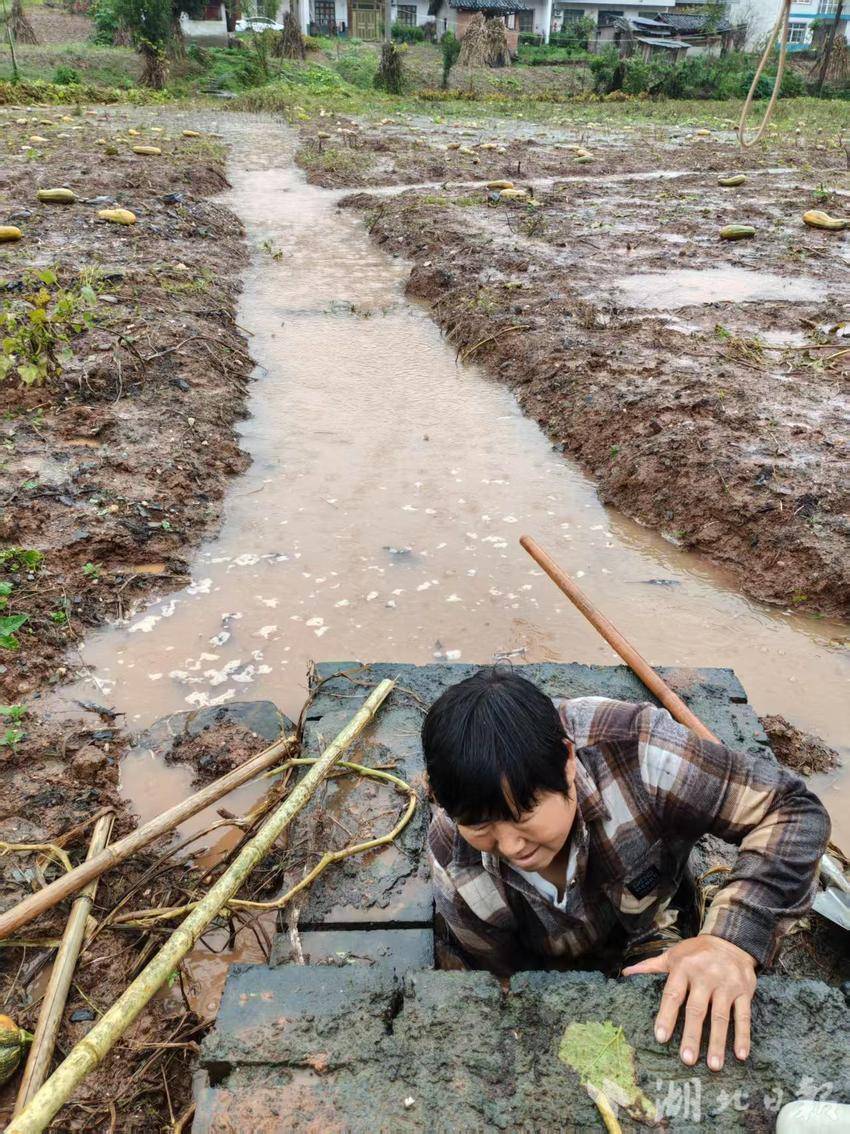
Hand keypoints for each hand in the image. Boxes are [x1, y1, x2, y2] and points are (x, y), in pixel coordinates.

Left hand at [622, 935, 756, 1070]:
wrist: (730, 940)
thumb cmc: (696, 952)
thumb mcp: (673, 955)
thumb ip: (651, 966)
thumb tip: (626, 974)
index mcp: (684, 968)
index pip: (673, 995)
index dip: (666, 1016)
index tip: (661, 1037)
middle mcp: (705, 976)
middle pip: (697, 1009)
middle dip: (692, 1035)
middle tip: (687, 1060)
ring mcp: (726, 984)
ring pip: (721, 1016)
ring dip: (718, 1042)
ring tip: (713, 1065)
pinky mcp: (744, 991)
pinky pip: (743, 1015)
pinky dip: (743, 1036)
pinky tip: (740, 1055)